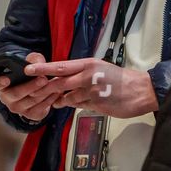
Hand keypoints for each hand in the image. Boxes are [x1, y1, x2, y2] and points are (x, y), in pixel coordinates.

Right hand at [0, 51, 67, 121]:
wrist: (37, 88)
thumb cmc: (29, 73)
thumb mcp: (29, 63)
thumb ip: (33, 60)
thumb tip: (37, 64)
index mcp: (0, 85)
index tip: (5, 79)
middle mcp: (6, 98)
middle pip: (15, 94)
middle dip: (30, 86)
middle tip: (42, 79)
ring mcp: (18, 108)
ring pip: (30, 101)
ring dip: (43, 92)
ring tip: (53, 83)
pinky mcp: (30, 114)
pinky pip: (40, 108)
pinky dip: (49, 99)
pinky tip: (56, 91)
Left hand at [26, 58, 158, 117]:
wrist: (140, 90)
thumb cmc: (120, 79)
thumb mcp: (100, 69)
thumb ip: (81, 73)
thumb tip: (64, 79)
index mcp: (88, 64)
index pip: (61, 66)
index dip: (44, 69)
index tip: (29, 70)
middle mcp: (88, 76)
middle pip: (60, 82)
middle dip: (45, 87)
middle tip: (33, 90)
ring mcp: (91, 91)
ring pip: (67, 97)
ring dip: (60, 100)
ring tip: (56, 101)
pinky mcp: (96, 104)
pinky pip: (78, 105)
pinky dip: (73, 105)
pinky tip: (73, 104)